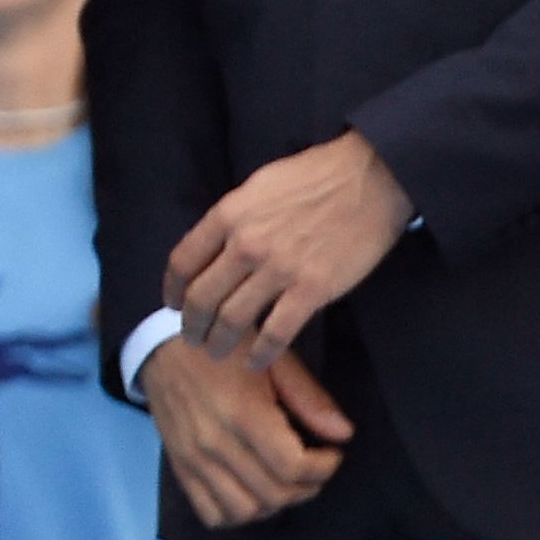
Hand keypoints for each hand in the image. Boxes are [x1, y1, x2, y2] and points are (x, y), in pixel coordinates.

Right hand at [139, 336, 354, 528]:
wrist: (161, 345)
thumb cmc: (224, 348)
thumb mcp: (272, 358)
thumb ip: (309, 397)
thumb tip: (343, 435)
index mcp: (241, 413)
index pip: (293, 468)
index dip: (324, 468)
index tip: (331, 453)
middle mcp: (215, 443)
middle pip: (274, 494)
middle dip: (307, 487)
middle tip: (312, 467)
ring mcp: (193, 459)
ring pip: (245, 511)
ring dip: (274, 503)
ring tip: (283, 480)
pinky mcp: (180, 466)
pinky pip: (211, 513)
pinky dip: (237, 514)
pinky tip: (251, 491)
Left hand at [165, 129, 414, 367]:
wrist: (367, 179)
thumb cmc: (312, 177)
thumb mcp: (256, 187)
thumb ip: (232, 219)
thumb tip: (214, 247)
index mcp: (227, 215)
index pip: (183, 261)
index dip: (173, 289)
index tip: (172, 303)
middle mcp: (245, 245)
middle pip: (202, 297)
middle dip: (191, 324)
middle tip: (191, 338)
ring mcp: (278, 269)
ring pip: (233, 319)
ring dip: (219, 342)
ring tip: (216, 353)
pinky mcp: (312, 290)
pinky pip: (278, 332)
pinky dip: (263, 353)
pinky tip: (256, 362)